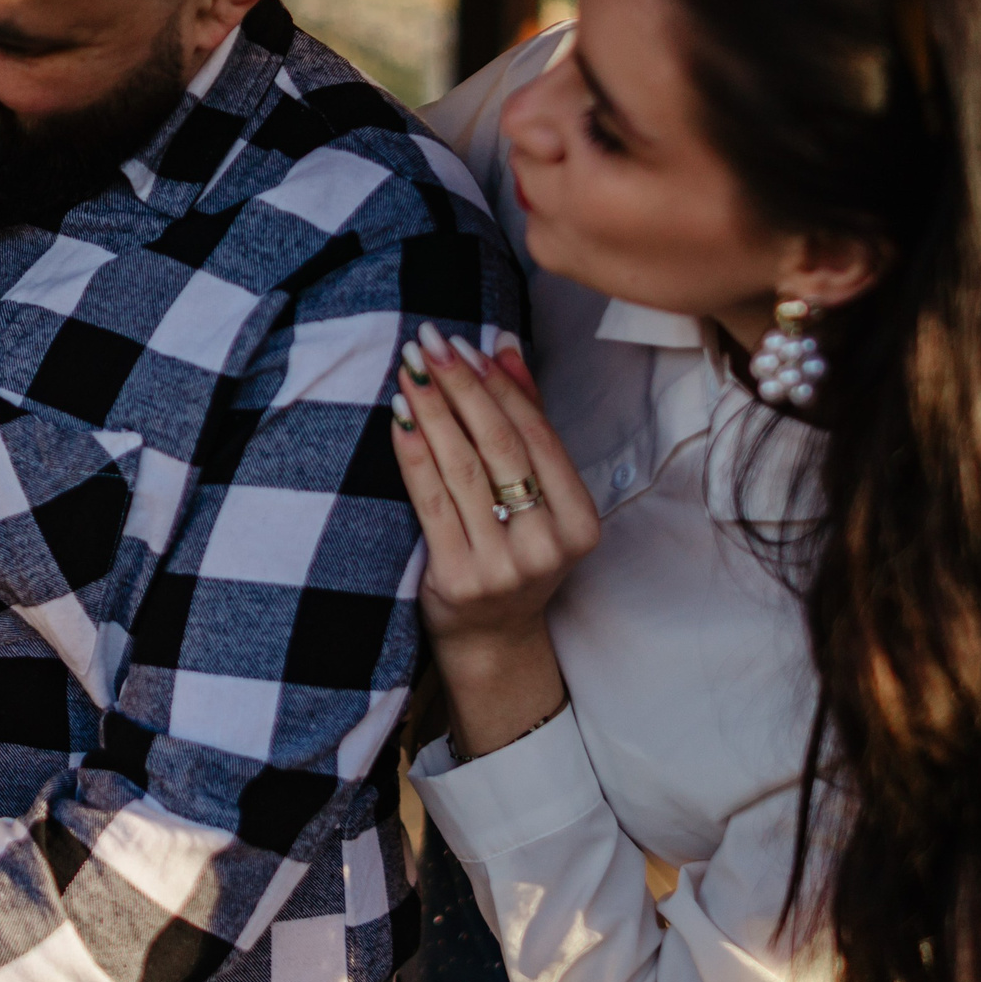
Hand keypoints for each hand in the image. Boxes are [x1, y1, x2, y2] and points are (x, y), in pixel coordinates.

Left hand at [391, 326, 599, 758]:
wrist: (492, 640)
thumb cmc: (516, 554)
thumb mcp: (539, 499)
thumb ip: (526, 423)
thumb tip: (504, 345)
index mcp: (581, 522)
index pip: (537, 436)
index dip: (500, 384)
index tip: (467, 343)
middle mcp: (547, 545)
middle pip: (500, 446)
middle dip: (462, 386)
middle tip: (430, 341)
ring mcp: (503, 566)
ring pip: (463, 468)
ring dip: (434, 410)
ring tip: (410, 369)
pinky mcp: (457, 578)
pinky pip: (431, 500)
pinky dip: (414, 453)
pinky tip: (400, 417)